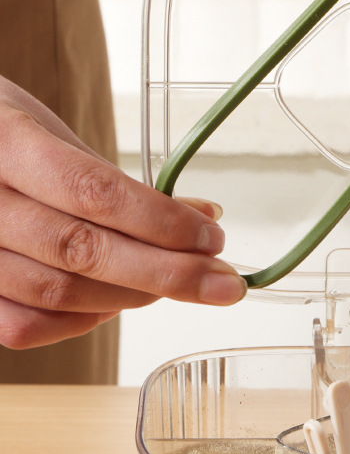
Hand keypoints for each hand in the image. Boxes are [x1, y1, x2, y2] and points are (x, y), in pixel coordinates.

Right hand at [0, 78, 245, 349]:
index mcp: (2, 142)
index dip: (159, 220)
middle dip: (166, 272)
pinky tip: (116, 304)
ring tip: (178, 284)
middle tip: (223, 281)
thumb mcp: (43, 127)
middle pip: (81, 251)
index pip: (91, 192)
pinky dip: (79, 321)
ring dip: (131, 296)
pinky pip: (22, 326)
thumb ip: (108, 177)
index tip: (213, 235)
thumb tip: (200, 216)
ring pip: (57, 294)